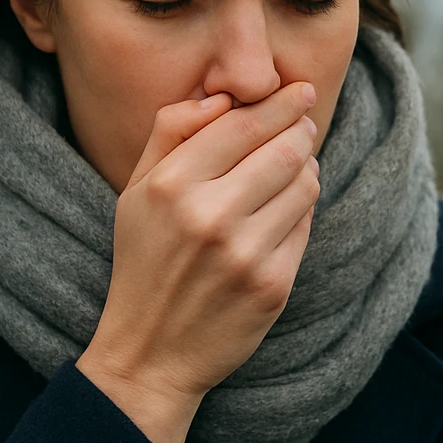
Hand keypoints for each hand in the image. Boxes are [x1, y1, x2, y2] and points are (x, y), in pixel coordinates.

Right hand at [75, 82, 321, 442]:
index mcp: (171, 186)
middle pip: (284, 149)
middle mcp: (210, 217)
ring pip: (304, 184)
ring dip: (307, 166)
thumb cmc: (145, 262)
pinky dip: (303, 207)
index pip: (243, 125)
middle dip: (301, 129)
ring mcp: (245, 254)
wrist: (152, 352)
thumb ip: (170, 133)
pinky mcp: (273, 285)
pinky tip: (286, 207)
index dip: (280, 103)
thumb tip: (220, 97)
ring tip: (295, 164)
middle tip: (304, 123)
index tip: (301, 90)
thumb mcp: (135, 192)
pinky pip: (306, 225)